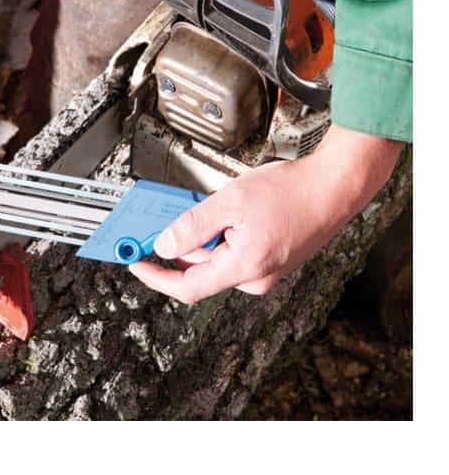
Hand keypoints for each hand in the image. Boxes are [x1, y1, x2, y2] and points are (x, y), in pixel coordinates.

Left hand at [129, 124, 403, 302]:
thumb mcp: (231, 201)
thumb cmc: (293, 191)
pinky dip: (224, 236)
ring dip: (206, 237)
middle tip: (170, 216)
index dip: (156, 277)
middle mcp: (255, 278)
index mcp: (244, 268)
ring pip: (218, 259)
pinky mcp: (272, 262)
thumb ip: (193, 227)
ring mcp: (266, 272)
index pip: (187, 287)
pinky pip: (235, 254)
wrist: (336, 187)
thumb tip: (165, 247)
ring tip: (217, 205)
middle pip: (201, 270)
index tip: (136, 264)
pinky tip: (233, 213)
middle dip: (183, 245)